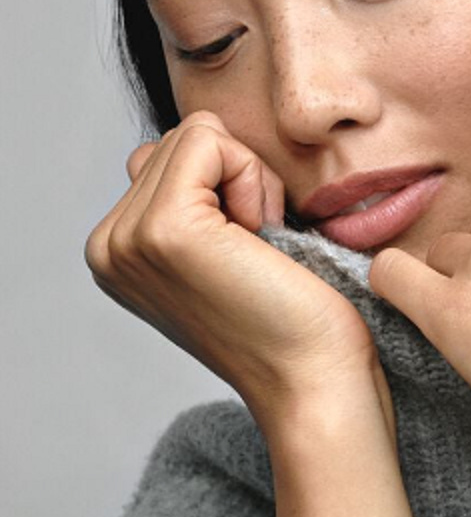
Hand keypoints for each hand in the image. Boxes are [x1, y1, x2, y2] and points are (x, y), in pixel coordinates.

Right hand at [85, 112, 386, 426]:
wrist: (314, 380)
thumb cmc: (294, 322)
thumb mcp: (226, 251)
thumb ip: (195, 198)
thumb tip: (203, 140)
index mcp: (120, 252)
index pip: (171, 156)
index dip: (230, 188)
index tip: (250, 253)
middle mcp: (110, 246)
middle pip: (181, 140)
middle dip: (237, 179)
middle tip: (259, 252)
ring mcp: (129, 239)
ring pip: (198, 135)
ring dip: (248, 181)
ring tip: (259, 249)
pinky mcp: (165, 230)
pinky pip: (209, 140)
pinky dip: (252, 178)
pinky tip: (262, 238)